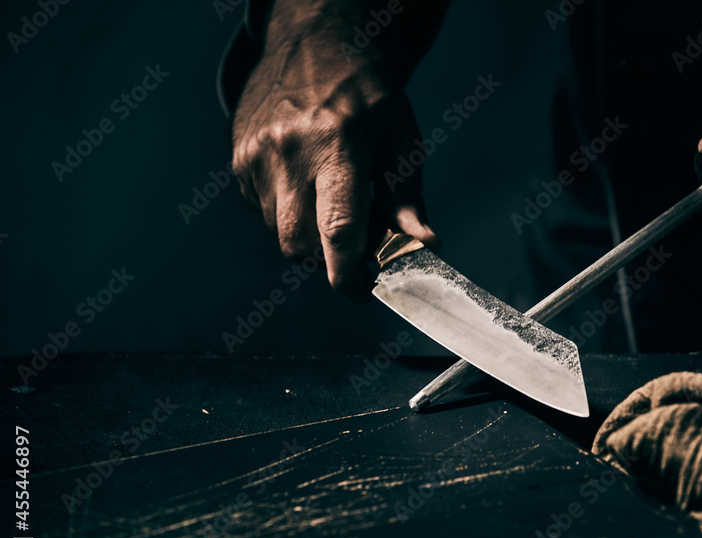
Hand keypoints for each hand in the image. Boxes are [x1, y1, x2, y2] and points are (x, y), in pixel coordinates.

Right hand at [232, 0, 439, 302]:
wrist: (315, 41)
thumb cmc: (367, 92)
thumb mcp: (400, 137)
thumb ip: (407, 197)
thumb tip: (423, 246)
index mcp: (337, 143)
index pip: (338, 229)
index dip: (349, 274)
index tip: (363, 293)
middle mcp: (288, 150)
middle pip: (299, 244)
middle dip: (327, 261)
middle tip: (356, 252)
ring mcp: (255, 154)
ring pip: (278, 234)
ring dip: (307, 240)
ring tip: (333, 207)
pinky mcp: (238, 159)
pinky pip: (262, 212)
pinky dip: (287, 217)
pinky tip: (307, 187)